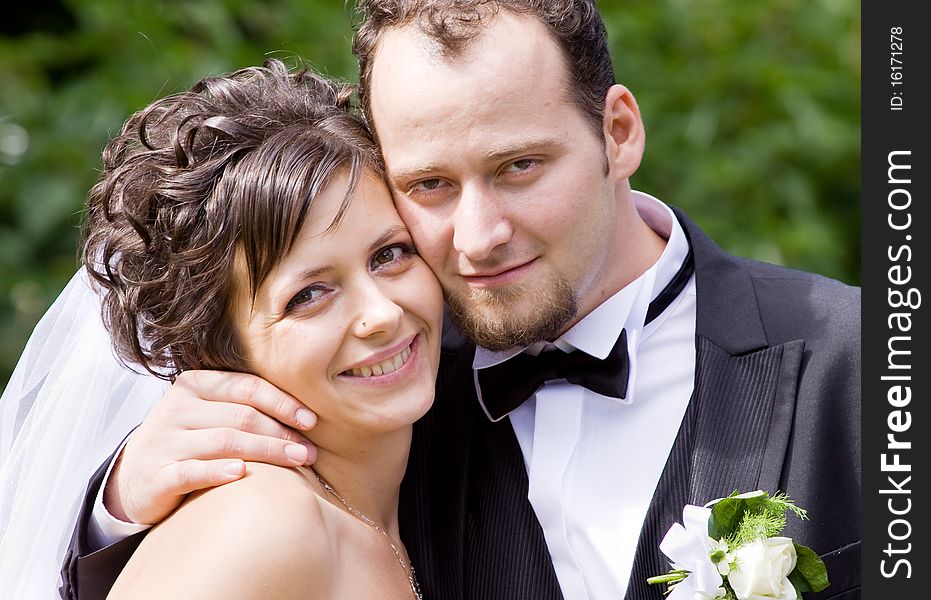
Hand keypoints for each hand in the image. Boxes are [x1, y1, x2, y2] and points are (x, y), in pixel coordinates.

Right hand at [104, 370, 317, 524]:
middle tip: (310, 450)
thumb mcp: (207, 413)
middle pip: (242, 416)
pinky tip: (241, 473)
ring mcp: (165, 442)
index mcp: (194, 385)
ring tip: (297, 462)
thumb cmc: (185, 441)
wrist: (133, 477)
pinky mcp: (157, 476)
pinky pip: (191, 471)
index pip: (247, 387)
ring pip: (224, 442)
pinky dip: (218, 471)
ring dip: (267, 451)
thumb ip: (242, 405)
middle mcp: (177, 409)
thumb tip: (303, 414)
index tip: (311, 420)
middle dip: (282, 433)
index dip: (282, 403)